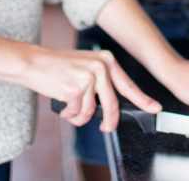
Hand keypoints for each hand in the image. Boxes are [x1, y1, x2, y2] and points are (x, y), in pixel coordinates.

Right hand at [21, 46, 160, 132]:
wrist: (33, 62)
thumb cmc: (58, 67)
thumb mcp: (86, 67)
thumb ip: (102, 83)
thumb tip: (113, 106)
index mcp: (106, 60)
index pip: (128, 84)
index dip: (143, 99)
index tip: (155, 108)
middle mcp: (100, 66)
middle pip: (112, 104)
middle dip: (109, 121)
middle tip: (106, 128)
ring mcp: (89, 76)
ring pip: (91, 112)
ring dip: (79, 116)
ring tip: (70, 108)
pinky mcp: (76, 88)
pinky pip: (78, 113)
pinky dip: (69, 114)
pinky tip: (63, 105)